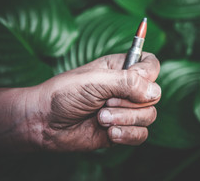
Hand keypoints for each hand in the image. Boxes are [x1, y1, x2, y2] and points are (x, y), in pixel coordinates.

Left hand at [32, 52, 160, 151]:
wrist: (45, 122)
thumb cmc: (64, 93)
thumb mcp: (96, 81)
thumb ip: (127, 82)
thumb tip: (154, 92)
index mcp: (120, 68)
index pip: (150, 64)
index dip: (148, 73)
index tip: (133, 78)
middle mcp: (126, 89)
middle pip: (153, 95)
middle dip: (129, 102)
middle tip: (105, 102)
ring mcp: (124, 110)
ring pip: (149, 116)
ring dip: (124, 119)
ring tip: (100, 118)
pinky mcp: (121, 130)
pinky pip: (141, 134)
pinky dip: (127, 135)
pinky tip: (109, 133)